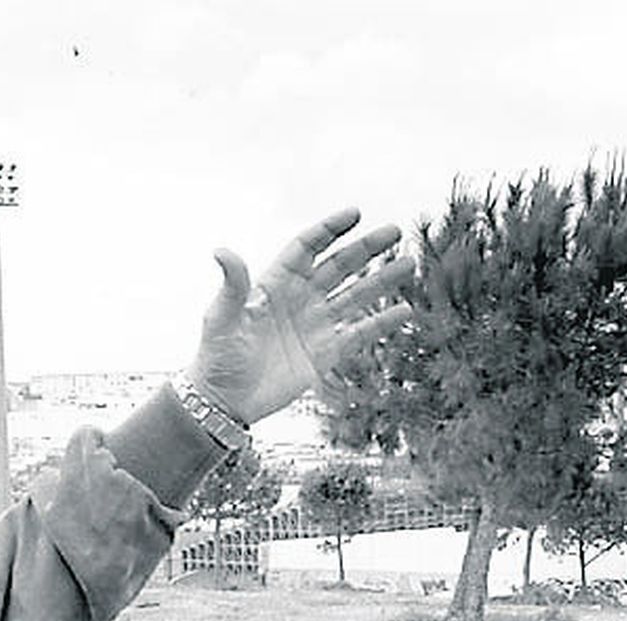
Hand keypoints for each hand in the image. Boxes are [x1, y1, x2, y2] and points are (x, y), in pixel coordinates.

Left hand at [186, 208, 412, 426]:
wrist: (225, 401)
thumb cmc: (217, 357)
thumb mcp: (222, 318)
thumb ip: (232, 286)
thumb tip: (221, 251)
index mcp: (276, 283)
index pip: (308, 247)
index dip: (330, 229)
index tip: (355, 214)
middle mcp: (300, 299)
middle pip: (340, 265)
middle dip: (367, 248)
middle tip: (394, 230)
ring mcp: (315, 325)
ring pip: (355, 296)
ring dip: (382, 280)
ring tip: (409, 264)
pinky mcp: (325, 354)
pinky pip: (359, 333)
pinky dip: (381, 323)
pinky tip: (403, 311)